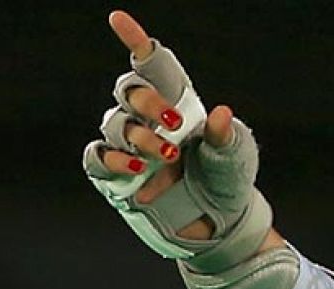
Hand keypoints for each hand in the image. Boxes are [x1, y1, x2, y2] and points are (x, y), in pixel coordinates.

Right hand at [83, 10, 271, 269]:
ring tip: (168, 156)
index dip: (134, 41)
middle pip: (129, 90)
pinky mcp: (116, 173)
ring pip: (116, 124)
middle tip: (176, 124)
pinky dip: (114, 158)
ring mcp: (130, 146)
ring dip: (141, 137)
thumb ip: (224, 136)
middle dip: (148, 101)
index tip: (118, 20)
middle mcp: (149, 120)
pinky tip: (137, 167)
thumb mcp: (235, 157)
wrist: (221, 223)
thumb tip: (220, 113)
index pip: (152, 67)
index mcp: (178, 105)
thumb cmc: (228, 181)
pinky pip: (99, 156)